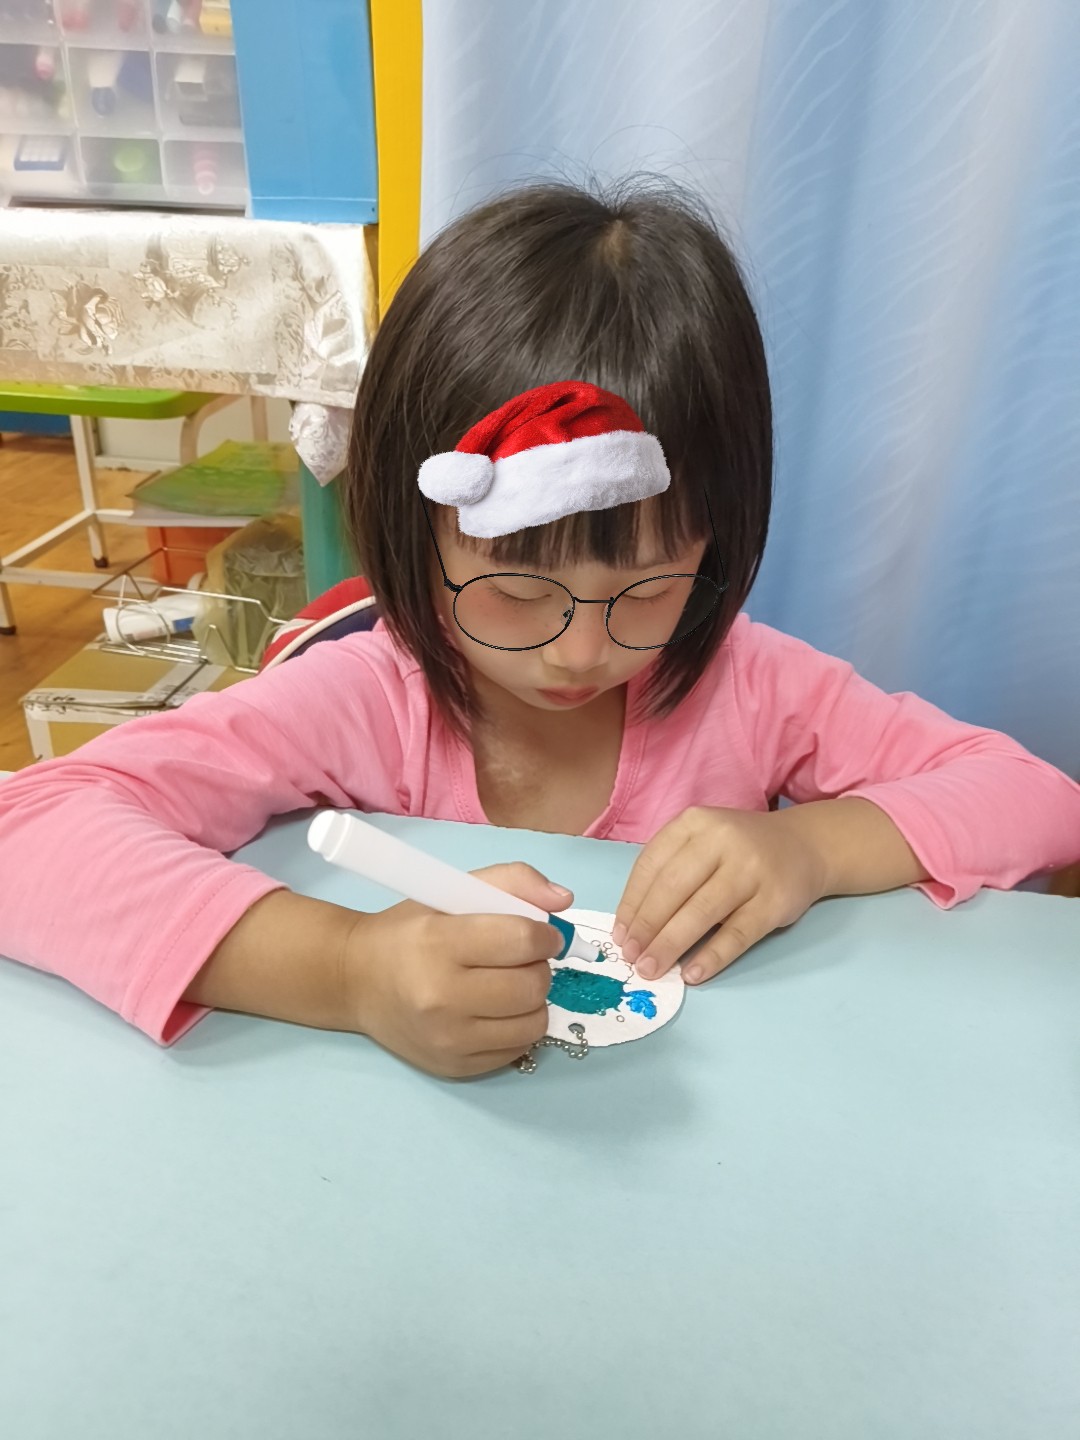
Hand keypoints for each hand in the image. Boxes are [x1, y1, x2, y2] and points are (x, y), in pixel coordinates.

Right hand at [346, 862, 573, 1077]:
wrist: (356, 980)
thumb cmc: (409, 930)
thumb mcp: (451, 889)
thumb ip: (512, 882)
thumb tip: (563, 900)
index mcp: (439, 943)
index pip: (522, 941)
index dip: (545, 935)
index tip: (541, 934)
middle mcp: (441, 997)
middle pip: (533, 985)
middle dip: (538, 967)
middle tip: (519, 959)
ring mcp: (448, 1039)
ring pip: (534, 1023)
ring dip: (533, 1000)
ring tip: (508, 984)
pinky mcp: (455, 1067)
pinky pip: (518, 1050)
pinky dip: (517, 1027)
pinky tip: (494, 1011)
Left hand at [612, 806, 826, 984]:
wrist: (805, 845)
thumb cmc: (739, 849)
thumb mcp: (702, 841)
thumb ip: (670, 871)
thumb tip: (633, 927)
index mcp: (694, 823)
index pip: (651, 865)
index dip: (632, 904)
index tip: (620, 934)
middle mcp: (722, 840)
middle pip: (673, 889)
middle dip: (647, 928)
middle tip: (631, 957)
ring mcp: (751, 869)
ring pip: (701, 912)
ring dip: (671, 945)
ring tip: (651, 969)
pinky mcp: (775, 901)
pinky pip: (737, 934)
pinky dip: (712, 956)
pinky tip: (692, 974)